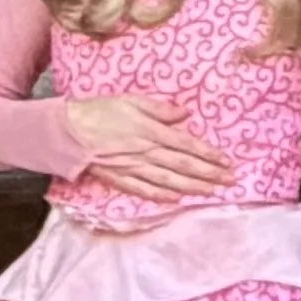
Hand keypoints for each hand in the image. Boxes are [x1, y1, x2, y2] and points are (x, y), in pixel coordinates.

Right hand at [59, 95, 232, 202]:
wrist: (70, 132)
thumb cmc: (101, 111)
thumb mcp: (132, 101)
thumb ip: (160, 109)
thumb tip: (185, 114)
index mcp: (152, 132)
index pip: (187, 145)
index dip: (209, 154)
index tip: (226, 161)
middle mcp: (148, 154)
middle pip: (184, 166)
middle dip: (209, 174)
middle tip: (230, 180)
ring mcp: (135, 170)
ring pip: (170, 181)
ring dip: (194, 187)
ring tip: (212, 192)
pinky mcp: (122, 180)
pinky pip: (147, 190)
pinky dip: (164, 196)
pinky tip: (178, 199)